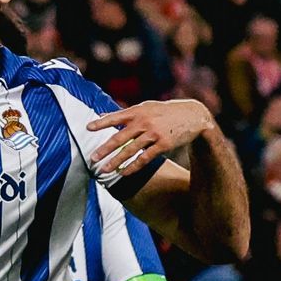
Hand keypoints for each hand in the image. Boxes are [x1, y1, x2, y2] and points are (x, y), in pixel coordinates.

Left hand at [88, 99, 213, 176]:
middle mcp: (144, 122)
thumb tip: (102, 115)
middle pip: (120, 137)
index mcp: (138, 111)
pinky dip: (133, 166)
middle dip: (105, 149)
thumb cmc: (164, 112)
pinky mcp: (163, 145)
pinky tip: (123, 173)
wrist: (192, 116)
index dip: (102, 122)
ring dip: (116, 161)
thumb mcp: (145, 107)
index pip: (116, 117)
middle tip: (93, 158)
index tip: (88, 128)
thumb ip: (125, 113)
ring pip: (131, 150)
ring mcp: (154, 134)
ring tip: (105, 170)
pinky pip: (145, 158)